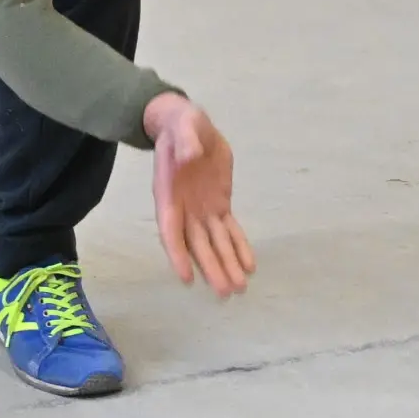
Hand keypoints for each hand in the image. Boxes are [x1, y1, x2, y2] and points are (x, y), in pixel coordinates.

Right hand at [145, 92, 252, 295]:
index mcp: (169, 193)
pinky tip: (249, 266)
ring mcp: (202, 209)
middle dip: (211, 268)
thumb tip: (190, 156)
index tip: (185, 278)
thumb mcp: (183, 125)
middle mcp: (184, 208)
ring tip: (239, 289)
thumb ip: (186, 141)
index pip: (171, 230)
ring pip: (214, 243)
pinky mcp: (219, 204)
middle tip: (225, 293)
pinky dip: (239, 247)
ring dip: (226, 265)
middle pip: (196, 245)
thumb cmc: (180, 125)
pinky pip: (229, 230)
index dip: (177, 255)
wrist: (187, 125)